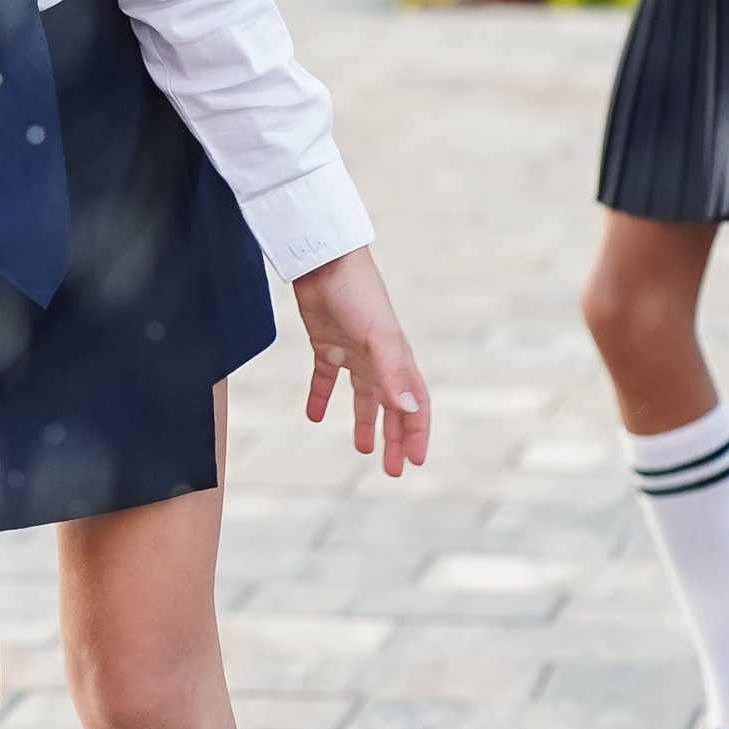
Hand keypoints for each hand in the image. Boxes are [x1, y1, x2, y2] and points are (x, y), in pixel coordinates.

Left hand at [291, 246, 429, 477]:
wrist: (323, 258)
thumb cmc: (357, 292)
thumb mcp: (379, 336)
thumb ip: (394, 371)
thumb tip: (410, 409)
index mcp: (397, 360)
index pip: (414, 405)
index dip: (416, 434)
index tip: (414, 462)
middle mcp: (379, 359)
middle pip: (391, 407)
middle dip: (395, 438)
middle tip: (392, 469)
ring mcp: (353, 351)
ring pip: (363, 396)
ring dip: (365, 422)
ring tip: (362, 449)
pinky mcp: (325, 344)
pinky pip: (325, 377)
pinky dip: (320, 396)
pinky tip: (312, 415)